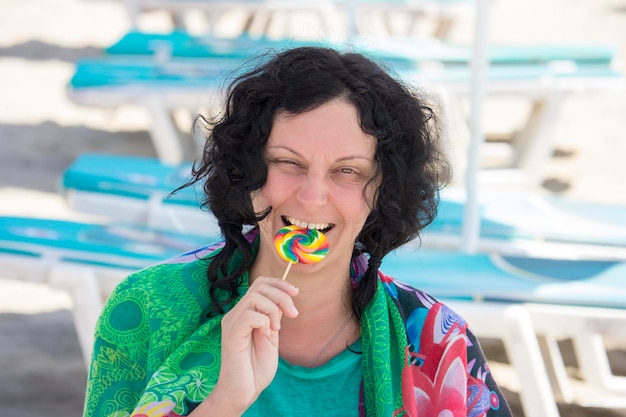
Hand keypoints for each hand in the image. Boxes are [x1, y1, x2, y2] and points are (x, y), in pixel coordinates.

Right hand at [196, 276, 298, 415]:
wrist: (244, 392)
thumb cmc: (256, 369)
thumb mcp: (271, 337)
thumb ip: (274, 318)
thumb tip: (283, 298)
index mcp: (245, 313)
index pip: (259, 284)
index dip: (279, 283)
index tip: (296, 292)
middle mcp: (235, 314)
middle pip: (259, 286)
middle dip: (282, 295)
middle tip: (293, 314)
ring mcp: (231, 323)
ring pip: (255, 297)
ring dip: (273, 310)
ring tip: (276, 329)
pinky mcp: (231, 334)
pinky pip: (250, 314)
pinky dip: (264, 322)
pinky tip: (266, 336)